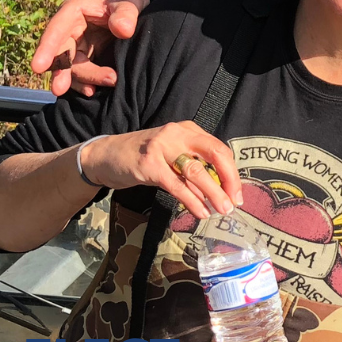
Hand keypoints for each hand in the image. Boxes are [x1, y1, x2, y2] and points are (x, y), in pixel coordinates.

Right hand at [31, 0, 149, 95]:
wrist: (133, 5)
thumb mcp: (129, 2)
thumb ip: (126, 14)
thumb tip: (124, 30)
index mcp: (73, 12)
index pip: (56, 30)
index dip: (47, 48)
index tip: (38, 67)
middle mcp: (69, 30)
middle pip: (61, 53)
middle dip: (60, 71)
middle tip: (59, 89)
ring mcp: (76, 45)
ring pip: (70, 66)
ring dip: (80, 79)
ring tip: (93, 90)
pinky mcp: (86, 56)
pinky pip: (80, 73)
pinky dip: (84, 82)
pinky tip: (92, 91)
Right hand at [79, 121, 242, 219]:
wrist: (105, 156)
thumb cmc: (144, 157)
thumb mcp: (172, 156)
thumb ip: (194, 169)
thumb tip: (220, 192)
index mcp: (188, 130)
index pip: (219, 149)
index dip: (232, 173)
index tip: (237, 194)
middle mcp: (177, 134)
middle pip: (214, 154)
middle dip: (229, 180)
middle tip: (234, 202)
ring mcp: (162, 147)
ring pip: (196, 171)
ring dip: (213, 193)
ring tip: (222, 210)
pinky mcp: (149, 165)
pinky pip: (177, 185)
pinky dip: (192, 200)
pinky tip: (201, 212)